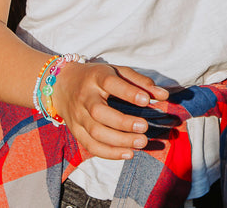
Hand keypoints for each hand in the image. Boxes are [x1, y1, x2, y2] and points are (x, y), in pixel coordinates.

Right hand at [50, 61, 170, 160]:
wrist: (62, 84)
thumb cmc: (97, 78)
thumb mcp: (118, 72)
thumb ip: (141, 82)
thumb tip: (164, 96)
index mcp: (96, 77)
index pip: (111, 83)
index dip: (128, 92)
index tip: (146, 101)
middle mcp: (85, 97)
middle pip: (99, 112)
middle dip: (123, 123)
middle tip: (144, 128)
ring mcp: (78, 116)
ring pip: (95, 132)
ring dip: (118, 141)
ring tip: (141, 143)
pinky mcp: (75, 131)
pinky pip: (90, 146)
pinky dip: (109, 153)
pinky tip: (128, 153)